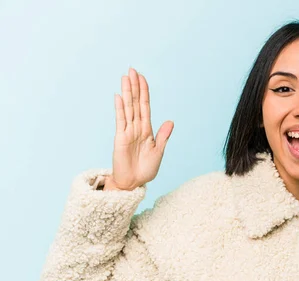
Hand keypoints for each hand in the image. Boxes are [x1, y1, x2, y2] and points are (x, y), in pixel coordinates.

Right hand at [110, 67, 173, 190]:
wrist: (133, 183)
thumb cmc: (145, 169)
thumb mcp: (158, 152)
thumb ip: (163, 137)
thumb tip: (170, 121)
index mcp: (147, 130)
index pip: (145, 106)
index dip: (144, 92)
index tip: (142, 78)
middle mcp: (136, 128)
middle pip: (135, 103)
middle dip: (135, 86)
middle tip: (132, 69)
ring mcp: (127, 132)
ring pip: (128, 108)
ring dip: (127, 92)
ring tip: (125, 77)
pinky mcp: (120, 138)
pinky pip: (120, 120)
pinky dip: (120, 108)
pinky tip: (119, 96)